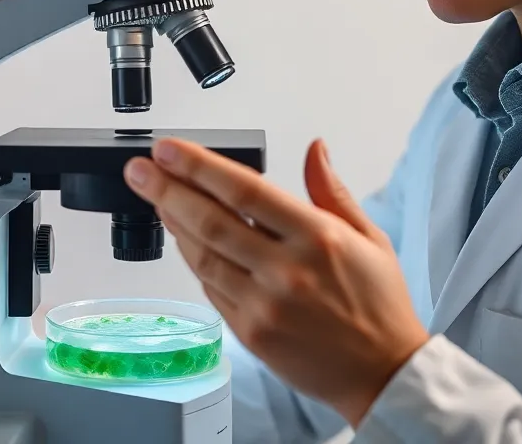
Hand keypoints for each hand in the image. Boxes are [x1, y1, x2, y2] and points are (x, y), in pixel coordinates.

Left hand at [124, 138, 429, 427]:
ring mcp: (263, 305)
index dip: (201, 167)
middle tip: (139, 169)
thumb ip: (332, 191)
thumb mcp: (369, 237)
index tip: (170, 149)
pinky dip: (192, 258)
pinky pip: (210, 288)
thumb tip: (314, 148)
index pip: (245, 192)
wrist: (382, 373)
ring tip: (155, 196)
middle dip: (167, 189)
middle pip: (211, 222)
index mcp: (317, 238)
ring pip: (203, 256)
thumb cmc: (378, 304)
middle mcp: (286, 272)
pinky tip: (183, 237)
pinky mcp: (250, 333)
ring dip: (173, 223)